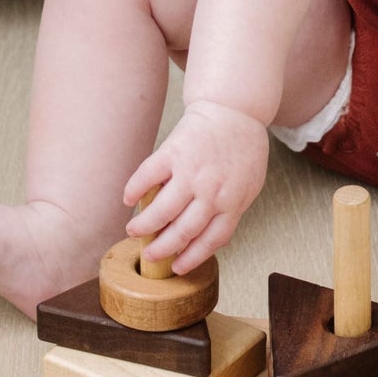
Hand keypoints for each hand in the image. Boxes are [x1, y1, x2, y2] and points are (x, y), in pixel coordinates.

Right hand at [122, 99, 268, 272]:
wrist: (235, 109)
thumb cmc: (243, 148)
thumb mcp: (249, 185)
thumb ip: (232, 210)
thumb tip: (213, 240)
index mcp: (232, 202)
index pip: (209, 241)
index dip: (191, 258)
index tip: (176, 267)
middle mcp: (211, 192)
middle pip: (182, 232)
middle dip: (162, 249)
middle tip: (149, 255)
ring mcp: (191, 172)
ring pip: (162, 211)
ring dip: (144, 226)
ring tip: (133, 230)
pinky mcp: (173, 152)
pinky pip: (147, 177)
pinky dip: (134, 190)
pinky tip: (128, 199)